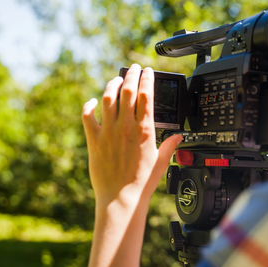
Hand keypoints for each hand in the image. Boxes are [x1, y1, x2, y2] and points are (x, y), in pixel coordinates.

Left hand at [81, 64, 181, 206]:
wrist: (121, 197)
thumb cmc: (142, 182)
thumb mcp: (161, 162)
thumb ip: (170, 146)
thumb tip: (179, 136)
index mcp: (145, 130)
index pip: (147, 95)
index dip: (147, 79)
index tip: (148, 71)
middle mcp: (126, 126)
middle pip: (128, 90)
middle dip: (131, 74)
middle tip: (133, 68)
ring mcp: (108, 131)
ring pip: (108, 98)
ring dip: (112, 85)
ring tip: (116, 80)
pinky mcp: (94, 139)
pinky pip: (88, 115)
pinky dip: (89, 105)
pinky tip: (92, 102)